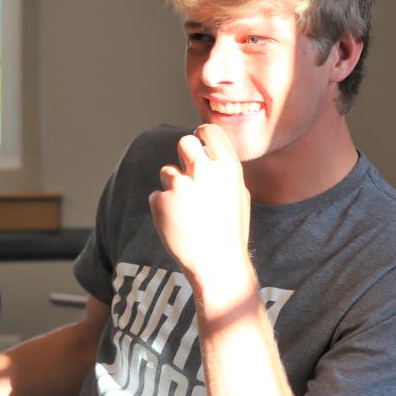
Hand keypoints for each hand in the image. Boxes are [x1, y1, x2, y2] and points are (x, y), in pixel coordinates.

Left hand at [149, 124, 253, 307]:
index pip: (208, 131)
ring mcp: (180, 184)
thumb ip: (222, 171)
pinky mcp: (160, 200)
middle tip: (188, 173)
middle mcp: (203, 170)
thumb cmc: (230, 231)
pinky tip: (177, 225)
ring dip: (173, 187)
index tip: (199, 144)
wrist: (216, 264)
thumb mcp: (238, 195)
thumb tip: (206, 152)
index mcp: (227, 167)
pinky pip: (157, 195)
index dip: (201, 136)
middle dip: (184, 154)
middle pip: (184, 142)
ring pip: (167, 172)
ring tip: (187, 212)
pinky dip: (163, 208)